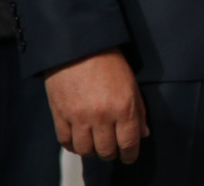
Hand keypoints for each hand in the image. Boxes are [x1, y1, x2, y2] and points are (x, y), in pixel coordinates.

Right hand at [44, 48, 148, 163]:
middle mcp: (101, 116)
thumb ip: (138, 111)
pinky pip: (66, 142)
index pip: (129, 142)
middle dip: (112, 154)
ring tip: (97, 146)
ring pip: (86, 150)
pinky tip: (80, 142)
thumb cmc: (109, 62)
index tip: (130, 157)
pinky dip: (74, 146)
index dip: (131, 154)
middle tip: (113, 151)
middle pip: (106, 150)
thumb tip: (143, 133)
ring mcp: (79, 118)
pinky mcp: (60, 116)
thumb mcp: (132, 84)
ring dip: (93, 151)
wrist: (79, 47)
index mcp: (124, 107)